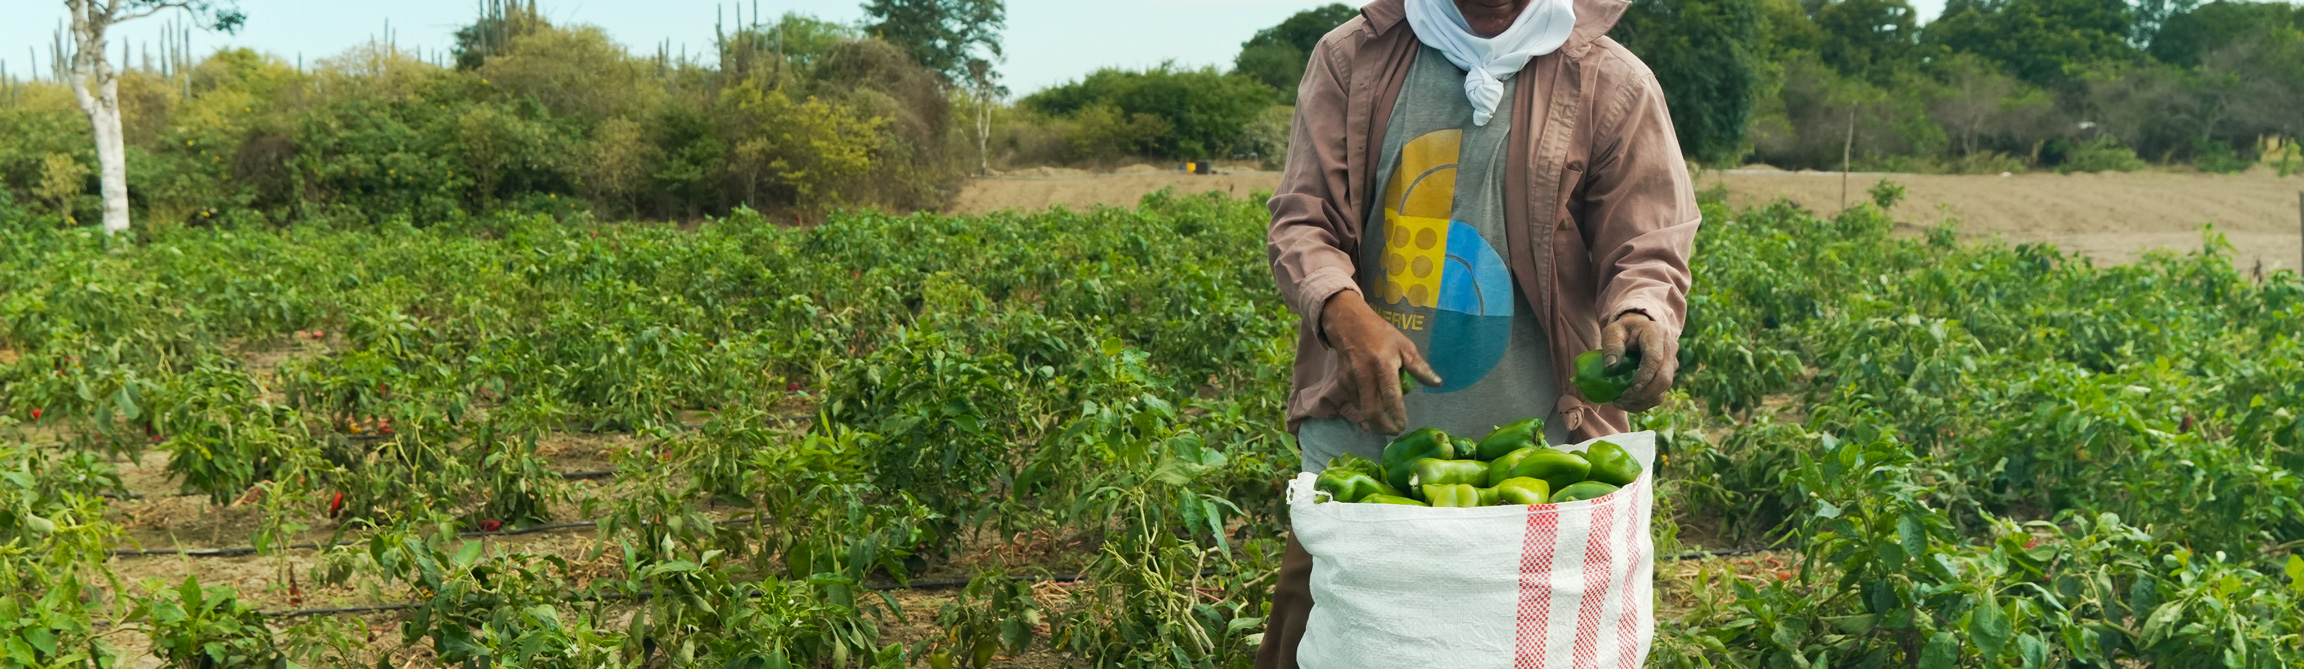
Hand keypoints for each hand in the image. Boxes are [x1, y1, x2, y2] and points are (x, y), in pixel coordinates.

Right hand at [1321, 291, 1441, 433]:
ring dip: (1375, 418)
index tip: (1404, 425)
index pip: (1390, 396)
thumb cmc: (1381, 335)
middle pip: (1370, 411)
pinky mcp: (1342, 383)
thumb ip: (1420, 368)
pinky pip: (1356, 402)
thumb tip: (1437, 384)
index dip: (1397, 414)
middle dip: (1383, 427)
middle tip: (1394, 431)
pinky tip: (1374, 403)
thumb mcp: (1405, 346)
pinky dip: (1366, 407)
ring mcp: (1350, 380)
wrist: (1349, 325)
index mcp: (1383, 365)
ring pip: (1362, 410)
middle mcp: (1364, 375)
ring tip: (1387, 417)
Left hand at [1599, 312, 1677, 411]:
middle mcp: (1670, 348)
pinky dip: (1645, 402)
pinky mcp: (1669, 374)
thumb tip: (1610, 367)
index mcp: (1656, 333)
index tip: (1631, 389)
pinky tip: (1629, 403)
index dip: (1645, 375)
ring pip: (1664, 388)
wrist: (1640, 328)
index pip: (1655, 358)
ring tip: (1621, 402)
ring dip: (1643, 401)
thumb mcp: (1613, 331)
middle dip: (1644, 393)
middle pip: (1664, 377)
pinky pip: (1661, 393)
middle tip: (1621, 399)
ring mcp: (1672, 362)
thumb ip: (1611, 346)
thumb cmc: (1624, 330)